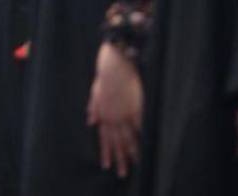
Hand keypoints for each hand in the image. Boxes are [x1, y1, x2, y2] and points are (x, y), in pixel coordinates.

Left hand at [86, 42, 142, 178]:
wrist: (115, 65)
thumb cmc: (105, 77)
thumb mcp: (95, 91)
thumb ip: (93, 107)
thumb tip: (90, 122)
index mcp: (103, 113)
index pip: (104, 138)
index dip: (105, 152)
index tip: (106, 165)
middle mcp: (113, 116)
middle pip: (116, 142)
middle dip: (119, 158)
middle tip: (121, 173)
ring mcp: (124, 113)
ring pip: (128, 137)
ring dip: (132, 152)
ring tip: (135, 165)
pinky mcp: (135, 108)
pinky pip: (139, 125)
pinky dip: (142, 136)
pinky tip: (147, 148)